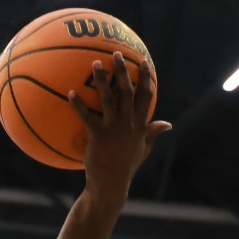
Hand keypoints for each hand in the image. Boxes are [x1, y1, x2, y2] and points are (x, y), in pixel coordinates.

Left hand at [68, 53, 171, 190]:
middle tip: (116, 54)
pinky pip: (87, 116)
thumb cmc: (127, 167)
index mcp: (140, 124)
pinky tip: (70, 93)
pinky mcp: (97, 136)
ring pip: (108, 98)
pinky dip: (78, 104)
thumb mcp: (143, 149)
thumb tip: (167, 124)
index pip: (147, 96)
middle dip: (123, 71)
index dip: (146, 78)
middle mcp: (128, 123)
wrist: (111, 184)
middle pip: (127, 91)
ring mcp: (113, 129)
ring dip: (102, 80)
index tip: (144, 62)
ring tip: (94, 63)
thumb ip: (153, 133)